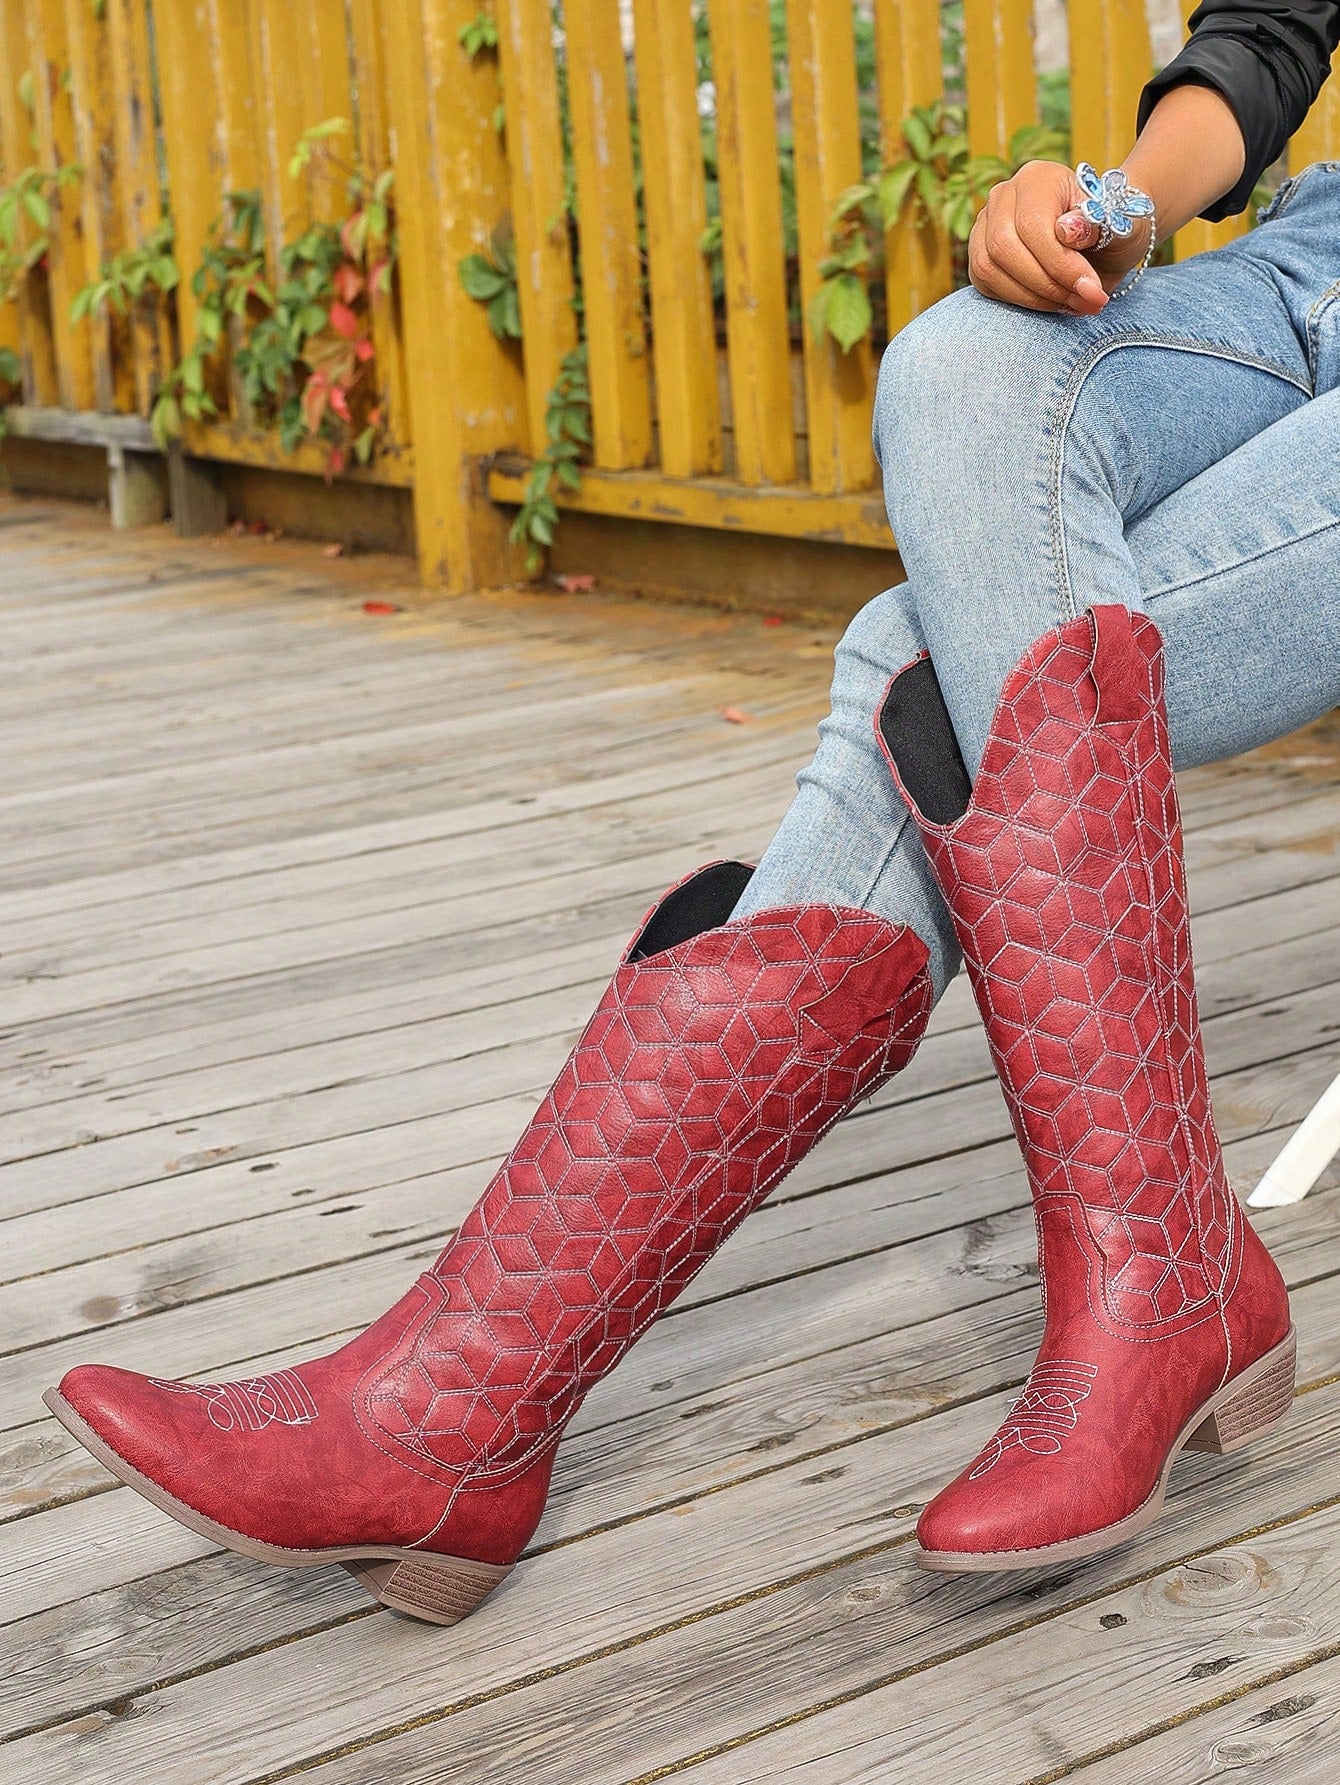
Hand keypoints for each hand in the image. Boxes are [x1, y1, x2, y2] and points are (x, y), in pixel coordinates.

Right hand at [967, 159, 1153, 314]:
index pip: (1032, 224)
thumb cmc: (1111, 229)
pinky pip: (985, 285)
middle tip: (1084, 301)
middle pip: (1004, 247)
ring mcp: (985, 225)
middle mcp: (1003, 196)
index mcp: (1038, 178)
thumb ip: (1099, 224)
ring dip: (1033, 297)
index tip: (1092, 289)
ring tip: (1073, 303)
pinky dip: (1019, 301)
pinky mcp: (980, 255)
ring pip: (988, 269)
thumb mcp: (1120, 224)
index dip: (1059, 264)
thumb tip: (1067, 229)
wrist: (1100, 241)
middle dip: (1046, 284)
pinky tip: (1052, 302)